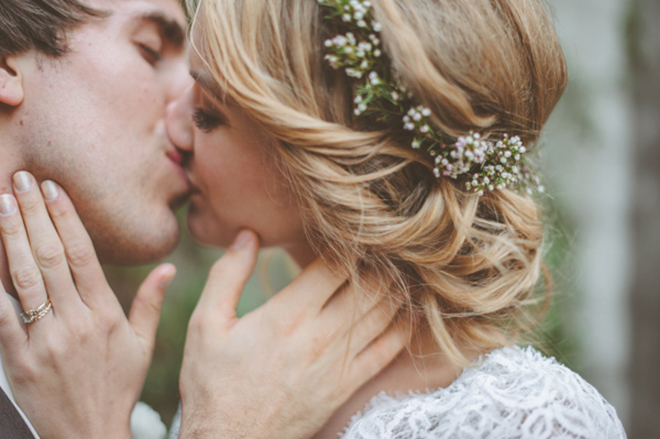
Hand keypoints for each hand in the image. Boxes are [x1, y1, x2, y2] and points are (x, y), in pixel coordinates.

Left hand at [0, 172, 174, 438]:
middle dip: (34, 213)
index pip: (83, 255)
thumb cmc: (118, 387)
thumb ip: (151, 302)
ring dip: (11, 236)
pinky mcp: (17, 359)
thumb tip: (168, 266)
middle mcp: (75, 321)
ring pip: (24, 277)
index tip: (54, 188)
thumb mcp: (142, 345)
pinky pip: (0, 314)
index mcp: (106, 314)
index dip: (67, 218)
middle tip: (21, 179)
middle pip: (51, 257)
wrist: (88, 434)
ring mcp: (44, 340)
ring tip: (2, 201)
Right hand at [179, 230, 408, 438]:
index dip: (348, 242)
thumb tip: (248, 234)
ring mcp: (339, 362)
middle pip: (367, 285)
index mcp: (287, 315)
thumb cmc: (213, 383)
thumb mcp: (206, 324)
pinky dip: (404, 327)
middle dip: (378, 259)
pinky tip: (411, 310)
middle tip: (381, 242)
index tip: (351, 229)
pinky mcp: (348, 385)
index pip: (334, 266)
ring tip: (398, 266)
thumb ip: (227, 275)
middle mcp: (320, 335)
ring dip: (395, 286)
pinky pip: (387, 350)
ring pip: (383, 313)